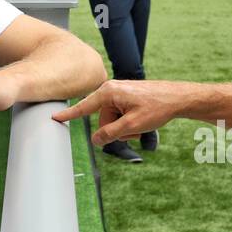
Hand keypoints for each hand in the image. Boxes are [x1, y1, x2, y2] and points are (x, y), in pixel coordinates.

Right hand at [51, 79, 180, 146]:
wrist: (178, 98)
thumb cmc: (157, 107)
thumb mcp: (132, 125)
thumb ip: (110, 134)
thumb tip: (96, 141)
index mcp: (108, 92)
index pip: (84, 107)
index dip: (69, 115)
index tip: (53, 117)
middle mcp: (111, 90)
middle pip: (103, 120)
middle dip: (117, 129)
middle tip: (136, 129)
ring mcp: (119, 93)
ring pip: (113, 120)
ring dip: (125, 127)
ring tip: (141, 124)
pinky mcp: (126, 97)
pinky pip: (120, 115)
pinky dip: (130, 122)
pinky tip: (143, 120)